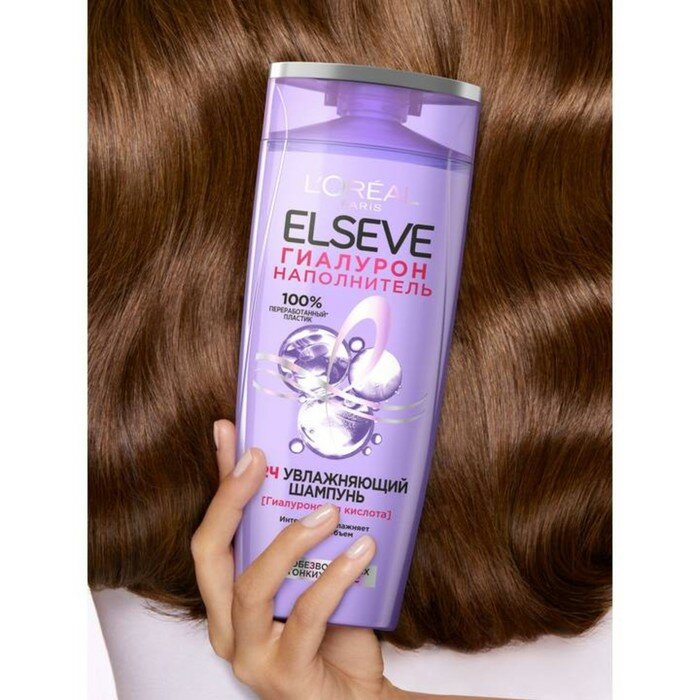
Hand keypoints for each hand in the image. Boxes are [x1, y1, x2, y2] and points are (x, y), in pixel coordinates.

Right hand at [191, 419, 394, 699]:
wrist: (356, 694)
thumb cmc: (331, 631)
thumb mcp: (307, 575)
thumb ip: (294, 535)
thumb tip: (300, 476)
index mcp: (227, 600)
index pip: (209, 535)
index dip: (218, 484)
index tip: (231, 433)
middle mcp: (228, 628)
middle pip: (210, 556)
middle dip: (232, 500)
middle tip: (261, 459)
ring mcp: (251, 655)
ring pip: (253, 588)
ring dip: (291, 541)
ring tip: (330, 511)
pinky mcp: (285, 675)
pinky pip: (305, 616)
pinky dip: (333, 578)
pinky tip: (361, 549)